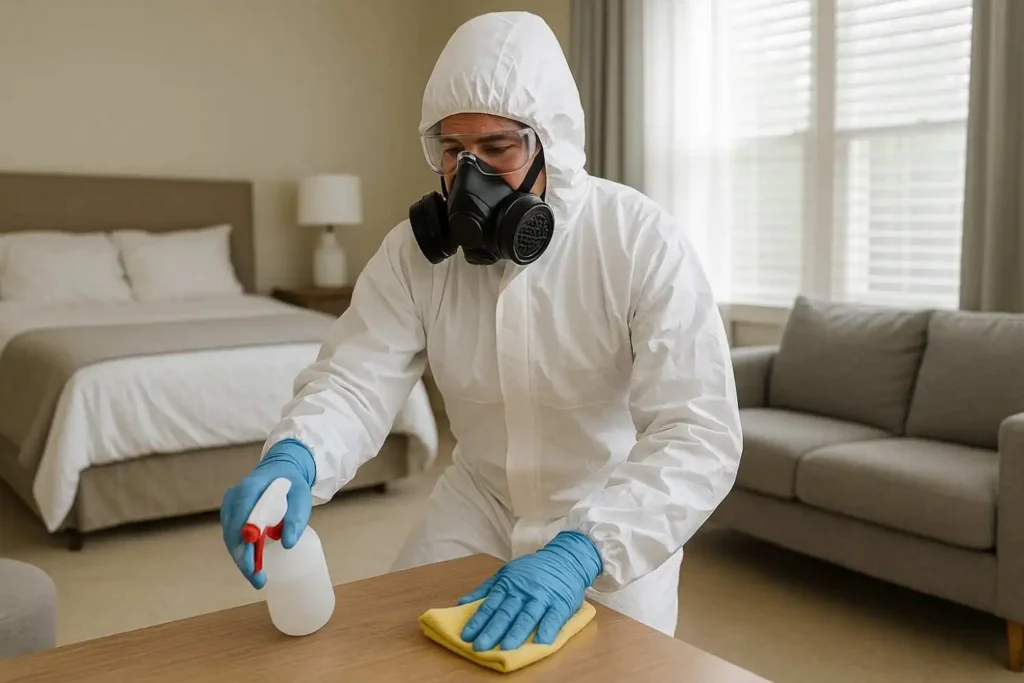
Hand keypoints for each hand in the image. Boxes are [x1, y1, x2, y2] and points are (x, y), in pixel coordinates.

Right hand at [220, 439, 315, 588]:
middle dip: (243, 559)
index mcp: (250, 489)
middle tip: (258, 581)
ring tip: (257, 578)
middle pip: (233, 533)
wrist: (281, 469)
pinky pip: (233, 535)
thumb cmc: (291, 484)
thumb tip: (287, 543)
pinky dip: (241, 551)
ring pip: (231, 537)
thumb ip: (295, 518)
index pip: (243, 521)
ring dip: (242, 558)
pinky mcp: (232, 513)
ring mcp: (230, 506)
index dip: (246, 546)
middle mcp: (234, 497)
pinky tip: (252, 564)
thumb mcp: (300, 497)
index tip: (253, 567)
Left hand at [458, 531, 601, 650]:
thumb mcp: (506, 573)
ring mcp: (542, 597)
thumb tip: (462, 603)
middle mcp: (524, 591)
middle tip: (480, 646)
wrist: (565, 559)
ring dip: (516, 632)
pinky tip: (540, 642)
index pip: (490, 605)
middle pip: (506, 613)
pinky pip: (553, 618)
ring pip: (527, 616)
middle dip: (492, 630)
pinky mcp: (560, 604)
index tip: (466, 636)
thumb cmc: (532, 570)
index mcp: (508, 584)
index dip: (478, 621)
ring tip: (506, 647)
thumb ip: (486, 589)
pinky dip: (547, 629)